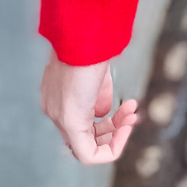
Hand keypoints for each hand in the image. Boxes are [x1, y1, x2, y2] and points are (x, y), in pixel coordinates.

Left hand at [40, 47, 139, 163]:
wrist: (84, 32)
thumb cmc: (91, 42)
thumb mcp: (96, 70)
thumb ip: (98, 94)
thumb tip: (104, 113)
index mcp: (56, 95)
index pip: (79, 120)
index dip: (106, 120)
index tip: (124, 106)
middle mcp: (54, 109)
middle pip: (83, 136)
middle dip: (113, 129)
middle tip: (132, 112)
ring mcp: (59, 117)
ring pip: (86, 147)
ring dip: (115, 135)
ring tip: (132, 114)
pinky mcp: (70, 121)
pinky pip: (88, 154)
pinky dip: (110, 149)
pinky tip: (126, 129)